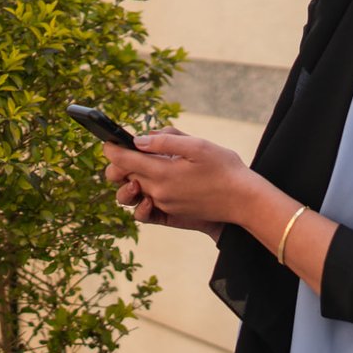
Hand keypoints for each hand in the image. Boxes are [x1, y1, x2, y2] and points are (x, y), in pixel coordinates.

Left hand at [102, 127, 255, 231]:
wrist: (244, 200)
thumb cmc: (225, 168)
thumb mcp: (197, 146)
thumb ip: (165, 141)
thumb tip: (138, 139)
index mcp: (162, 173)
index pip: (123, 160)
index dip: (112, 148)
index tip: (107, 140)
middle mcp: (158, 192)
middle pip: (123, 176)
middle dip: (118, 163)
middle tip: (124, 151)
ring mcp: (163, 204)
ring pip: (131, 193)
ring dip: (129, 179)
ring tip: (138, 168)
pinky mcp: (169, 212)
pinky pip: (143, 209)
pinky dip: (141, 197)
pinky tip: (151, 186)